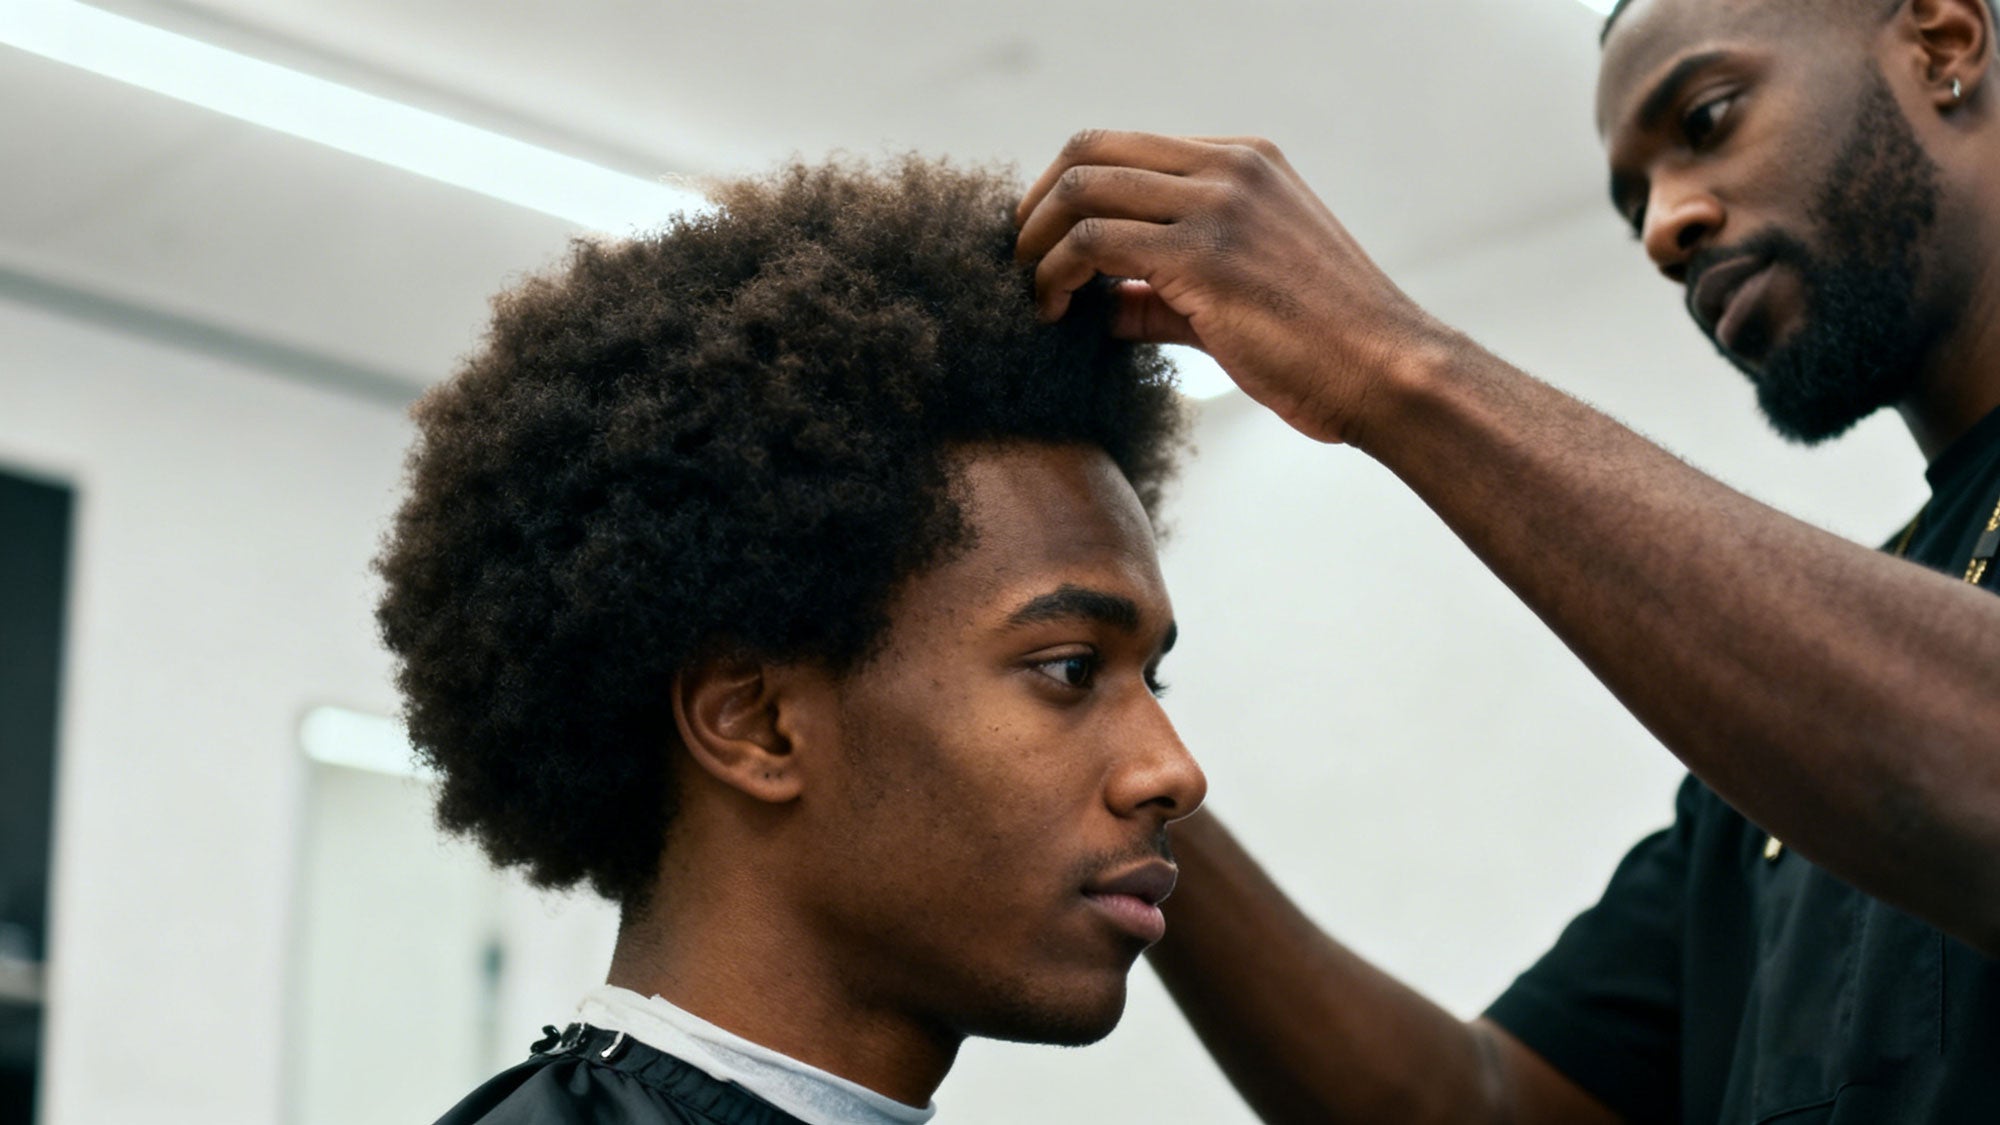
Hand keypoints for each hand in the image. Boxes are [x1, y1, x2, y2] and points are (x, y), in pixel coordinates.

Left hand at [1015, 131, 1450, 444]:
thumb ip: (1164, 292)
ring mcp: (1217, 203)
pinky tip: (1053, 315)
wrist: (1389, 372)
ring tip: (1031, 296)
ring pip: (1080, 189)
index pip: (1123, 147)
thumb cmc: (1323, 349)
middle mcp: (1229, 167)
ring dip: (1035, 245)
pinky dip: (1054, 277)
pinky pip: (1093, 244)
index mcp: (1244, 162)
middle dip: (1035, 207)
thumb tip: (1098, 305)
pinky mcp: (1203, 254)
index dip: (1066, 191)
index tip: (1045, 246)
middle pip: (1087, 150)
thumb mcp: (1238, 299)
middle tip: (1018, 263)